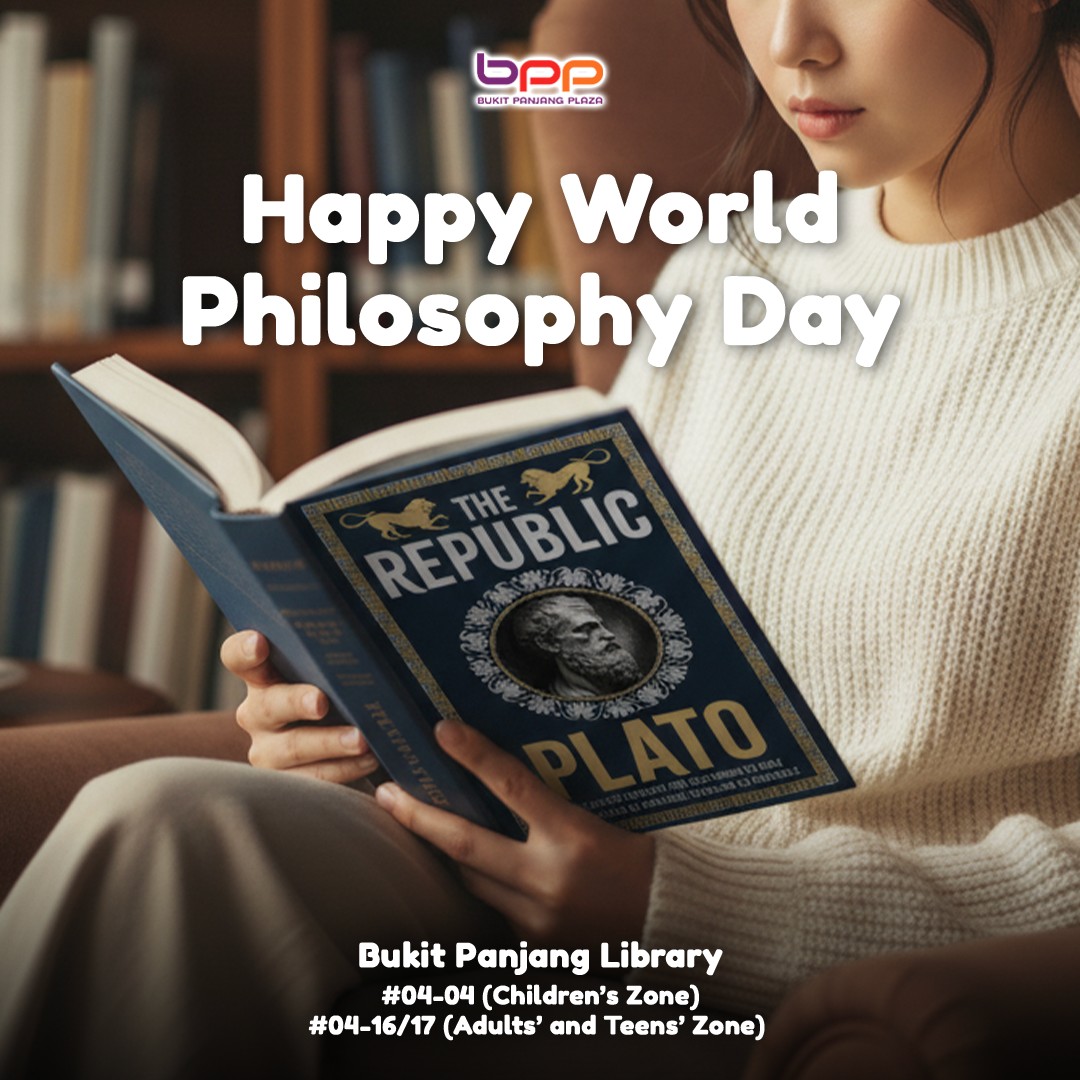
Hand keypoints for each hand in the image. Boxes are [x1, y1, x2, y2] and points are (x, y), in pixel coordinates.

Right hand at [220, 630, 378, 783]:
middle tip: (321, 702)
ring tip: (361, 740)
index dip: (244, 650)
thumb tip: (371, 631)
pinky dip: (344, 769)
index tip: (259, 643)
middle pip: (268, 705)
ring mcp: (268, 751)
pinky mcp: (287, 782)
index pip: (238, 657)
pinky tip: (371, 758)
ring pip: (292, 748)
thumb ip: (335, 656)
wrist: (341, 741)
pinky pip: (313, 778)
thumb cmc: (337, 692)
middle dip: (296, 702)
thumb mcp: (331, 673)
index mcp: (262, 676)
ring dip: (329, 743)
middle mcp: (257, 713)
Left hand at [375, 719, 654, 945]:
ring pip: (472, 880)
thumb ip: (548, 807)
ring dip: (449, 852)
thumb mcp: (598, 819)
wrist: (670, 919)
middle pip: (466, 844)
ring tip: (422, 824)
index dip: (474, 755)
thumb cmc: (638, 858)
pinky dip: (487, 886)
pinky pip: (495, 909)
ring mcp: (539, 919)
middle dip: (419, 817)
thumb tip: (496, 776)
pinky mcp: (535, 947)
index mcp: (575, 836)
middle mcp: (551, 879)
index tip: (441, 730)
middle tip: (384, 792)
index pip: (513, 786)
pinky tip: (486, 872)